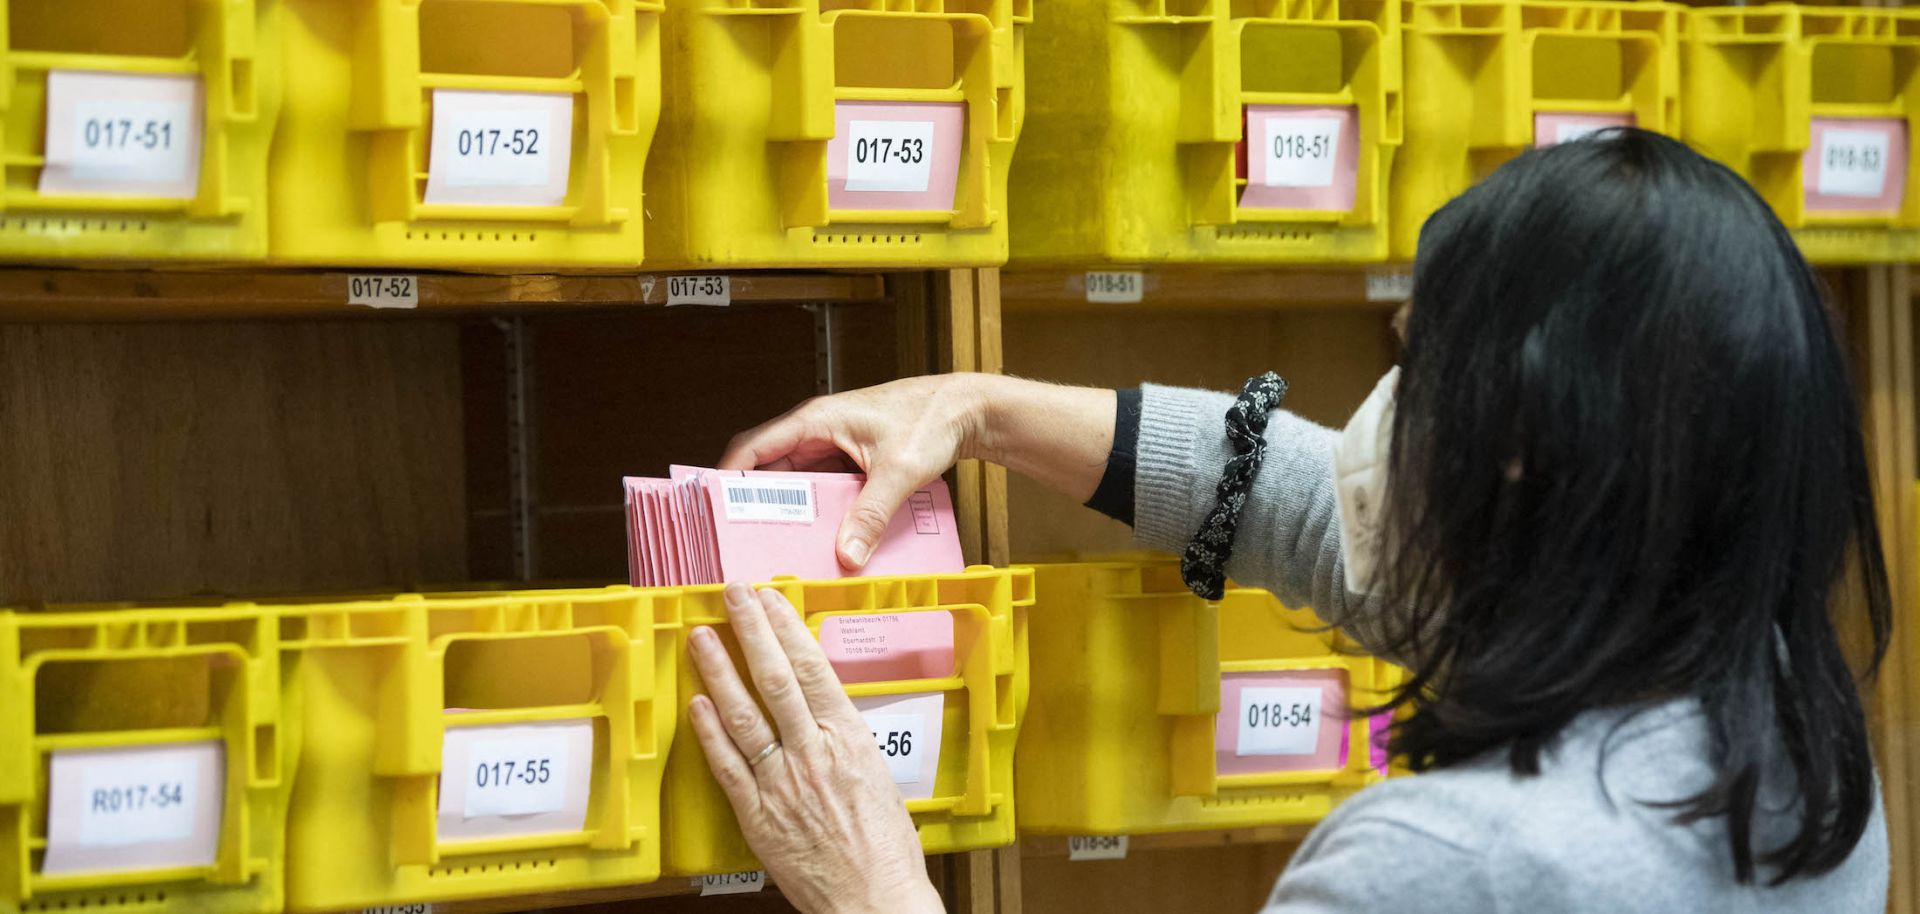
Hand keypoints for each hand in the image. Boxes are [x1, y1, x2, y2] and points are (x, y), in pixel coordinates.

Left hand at [687, 583, 941, 913]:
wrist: (876, 901)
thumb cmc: (887, 849)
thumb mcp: (879, 777)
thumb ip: (846, 742)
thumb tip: (823, 711)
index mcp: (850, 740)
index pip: (812, 669)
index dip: (786, 629)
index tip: (770, 600)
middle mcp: (814, 753)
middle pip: (775, 679)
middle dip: (750, 632)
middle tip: (731, 596)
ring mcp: (782, 783)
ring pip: (743, 714)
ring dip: (720, 671)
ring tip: (702, 638)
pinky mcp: (758, 816)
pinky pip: (728, 765)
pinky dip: (710, 732)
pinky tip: (697, 705)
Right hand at [721, 373, 1115, 569]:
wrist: (968, 409)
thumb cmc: (932, 419)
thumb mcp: (898, 471)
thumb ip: (871, 514)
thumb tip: (848, 554)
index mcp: (816, 420)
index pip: (754, 448)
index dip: (728, 477)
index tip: (714, 509)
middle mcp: (818, 430)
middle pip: (771, 469)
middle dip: (756, 502)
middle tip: (744, 539)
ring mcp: (835, 444)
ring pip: (797, 480)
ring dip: (789, 508)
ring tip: (778, 544)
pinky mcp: (852, 458)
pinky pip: (823, 486)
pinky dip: (818, 508)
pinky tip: (821, 535)